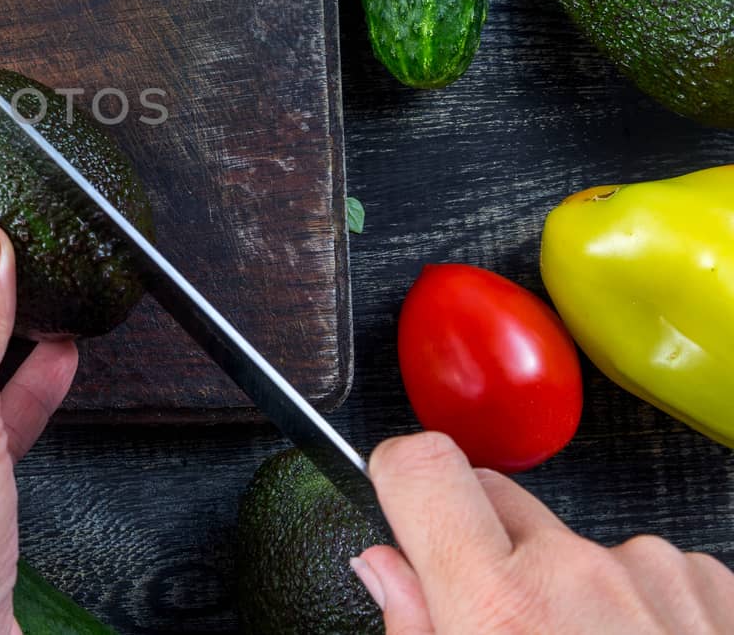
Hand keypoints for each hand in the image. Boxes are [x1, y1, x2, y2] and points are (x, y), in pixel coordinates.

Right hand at [354, 432, 733, 633]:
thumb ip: (414, 628)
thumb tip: (385, 569)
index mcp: (499, 606)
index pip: (421, 465)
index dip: (400, 474)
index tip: (399, 494)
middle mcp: (579, 574)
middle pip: (499, 502)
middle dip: (488, 546)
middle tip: (502, 621)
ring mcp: (656, 576)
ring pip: (581, 545)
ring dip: (577, 589)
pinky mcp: (720, 589)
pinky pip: (656, 572)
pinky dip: (645, 609)